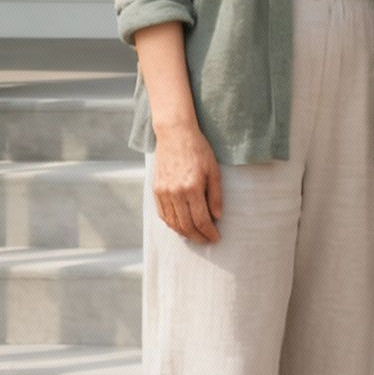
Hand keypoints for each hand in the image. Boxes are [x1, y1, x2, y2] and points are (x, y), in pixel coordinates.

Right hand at [151, 124, 223, 242]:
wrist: (175, 134)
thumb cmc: (198, 149)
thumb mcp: (213, 170)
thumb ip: (215, 195)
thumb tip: (217, 217)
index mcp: (192, 188)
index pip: (201, 220)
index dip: (209, 233)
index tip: (216, 238)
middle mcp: (175, 193)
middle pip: (186, 226)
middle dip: (198, 237)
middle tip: (207, 240)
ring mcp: (163, 192)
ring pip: (173, 223)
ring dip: (185, 234)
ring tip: (196, 236)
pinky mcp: (156, 190)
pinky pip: (163, 215)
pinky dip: (172, 224)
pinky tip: (181, 226)